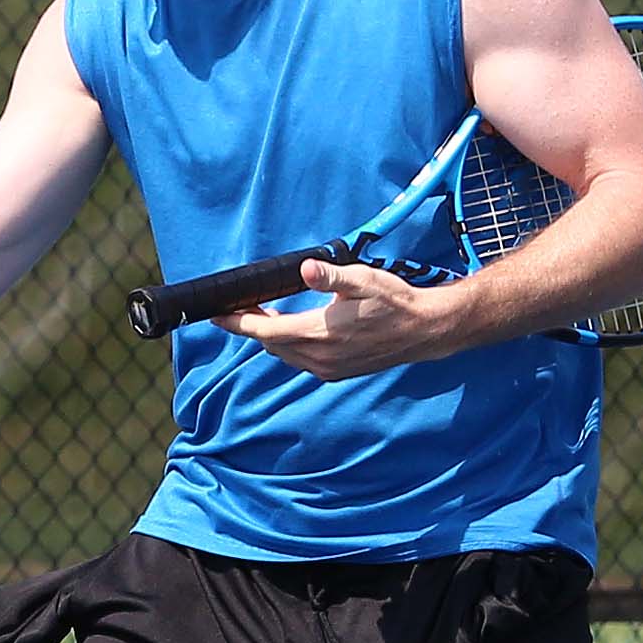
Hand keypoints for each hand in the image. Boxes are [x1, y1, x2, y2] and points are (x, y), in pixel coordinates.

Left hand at [226, 258, 452, 377]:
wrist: (426, 331)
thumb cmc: (395, 302)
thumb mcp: (363, 280)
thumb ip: (331, 276)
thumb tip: (306, 268)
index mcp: (319, 334)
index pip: (264, 331)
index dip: (237, 323)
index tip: (216, 315)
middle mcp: (318, 358)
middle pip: (270, 343)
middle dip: (253, 326)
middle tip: (244, 306)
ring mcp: (327, 369)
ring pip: (284, 354)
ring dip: (272, 336)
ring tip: (265, 315)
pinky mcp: (336, 373)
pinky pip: (301, 361)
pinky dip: (290, 346)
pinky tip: (294, 330)